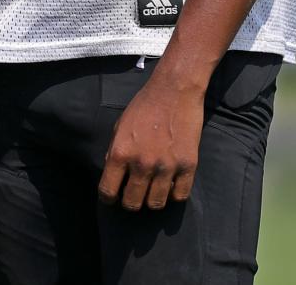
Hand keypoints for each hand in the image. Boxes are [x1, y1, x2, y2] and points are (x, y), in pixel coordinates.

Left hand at [98, 80, 203, 210]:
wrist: (174, 91)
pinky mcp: (187, 166)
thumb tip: (112, 174)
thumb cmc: (144, 106)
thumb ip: (114, 152)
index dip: (108, 199)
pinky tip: (171, 183)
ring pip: (156, 204)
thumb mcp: (120, 126)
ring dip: (152, 199)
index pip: (108, 191)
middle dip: (130, 202)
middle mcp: (142, 163)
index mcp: (121, 152)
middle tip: (134, 194)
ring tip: (153, 188)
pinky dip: (174, 194)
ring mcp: (166, 166)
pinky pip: (180, 196)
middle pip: (133, 204)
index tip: (112, 198)